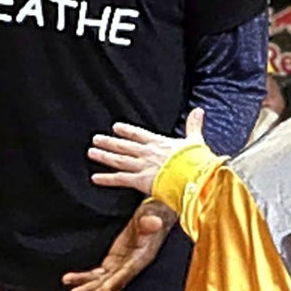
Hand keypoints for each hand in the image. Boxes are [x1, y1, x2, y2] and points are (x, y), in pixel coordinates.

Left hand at [63, 199, 175, 290]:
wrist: (154, 217)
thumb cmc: (154, 214)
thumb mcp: (153, 215)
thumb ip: (151, 221)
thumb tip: (154, 222)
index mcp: (141, 257)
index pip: (128, 272)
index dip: (116, 281)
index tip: (105, 290)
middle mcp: (131, 267)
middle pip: (113, 284)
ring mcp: (120, 267)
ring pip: (102, 283)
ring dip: (87, 290)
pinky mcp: (112, 263)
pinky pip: (96, 274)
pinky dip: (82, 278)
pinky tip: (68, 279)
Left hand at [88, 108, 205, 195]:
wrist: (194, 176)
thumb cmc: (196, 160)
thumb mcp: (195, 140)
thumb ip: (194, 125)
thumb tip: (199, 110)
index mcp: (159, 143)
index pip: (138, 134)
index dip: (126, 130)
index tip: (116, 127)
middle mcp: (147, 152)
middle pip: (124, 146)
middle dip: (109, 142)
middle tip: (96, 138)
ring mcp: (142, 166)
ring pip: (118, 160)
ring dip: (104, 156)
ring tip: (92, 152)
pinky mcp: (140, 181)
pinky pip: (120, 179)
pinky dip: (107, 179)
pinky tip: (95, 178)